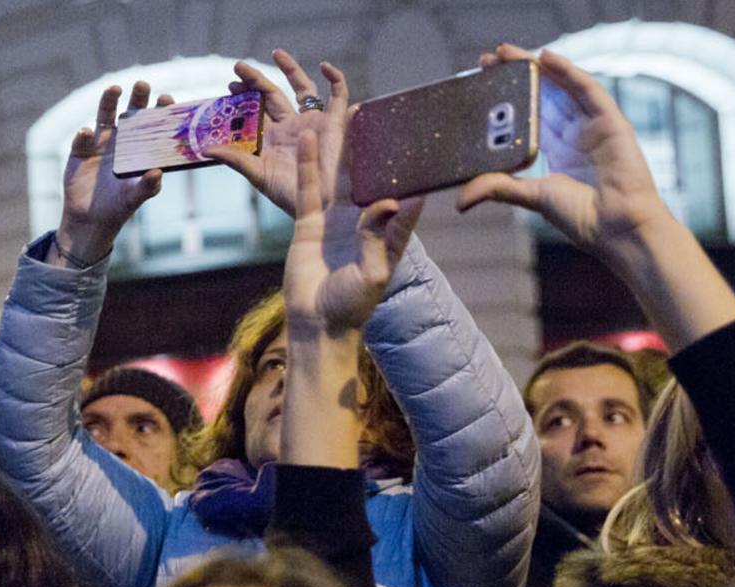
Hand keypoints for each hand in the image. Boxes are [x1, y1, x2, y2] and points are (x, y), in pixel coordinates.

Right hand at [52, 83, 171, 266]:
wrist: (90, 219)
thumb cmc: (118, 207)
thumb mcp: (134, 197)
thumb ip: (147, 186)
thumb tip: (158, 173)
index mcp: (140, 148)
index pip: (153, 123)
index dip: (160, 110)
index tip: (166, 98)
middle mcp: (122, 139)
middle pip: (131, 111)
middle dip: (137, 96)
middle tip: (143, 84)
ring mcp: (100, 142)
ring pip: (105, 115)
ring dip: (108, 101)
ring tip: (114, 88)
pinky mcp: (80, 150)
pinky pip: (82, 139)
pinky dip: (83, 135)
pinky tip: (86, 133)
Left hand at [206, 49, 348, 216]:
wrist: (319, 204)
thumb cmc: (289, 194)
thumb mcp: (257, 174)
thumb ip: (233, 159)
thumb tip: (204, 148)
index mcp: (272, 137)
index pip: (255, 110)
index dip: (243, 96)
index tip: (229, 85)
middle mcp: (291, 126)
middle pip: (273, 95)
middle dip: (256, 81)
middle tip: (238, 67)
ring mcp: (313, 122)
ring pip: (302, 88)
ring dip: (291, 69)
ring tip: (276, 52)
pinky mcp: (335, 122)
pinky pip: (339, 95)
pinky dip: (335, 79)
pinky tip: (324, 66)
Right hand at [283, 129, 421, 337]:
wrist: (315, 324)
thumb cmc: (351, 307)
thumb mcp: (372, 274)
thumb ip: (379, 237)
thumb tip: (392, 200)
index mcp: (391, 234)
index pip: (409, 196)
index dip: (417, 170)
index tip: (425, 140)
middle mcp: (366, 222)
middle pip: (375, 177)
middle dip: (380, 147)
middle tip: (386, 113)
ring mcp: (337, 220)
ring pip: (342, 176)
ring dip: (345, 147)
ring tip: (350, 115)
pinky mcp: (310, 223)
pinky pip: (310, 188)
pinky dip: (310, 164)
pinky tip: (311, 139)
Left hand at [456, 46, 675, 266]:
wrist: (617, 230)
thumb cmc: (582, 219)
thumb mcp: (532, 197)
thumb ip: (499, 189)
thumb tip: (460, 200)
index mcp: (557, 150)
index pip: (529, 115)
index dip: (508, 98)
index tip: (482, 82)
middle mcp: (575, 134)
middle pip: (543, 96)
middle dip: (516, 76)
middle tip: (487, 58)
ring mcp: (594, 125)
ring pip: (562, 87)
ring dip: (536, 67)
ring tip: (508, 52)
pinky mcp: (611, 122)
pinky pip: (588, 90)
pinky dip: (568, 72)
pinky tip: (547, 57)